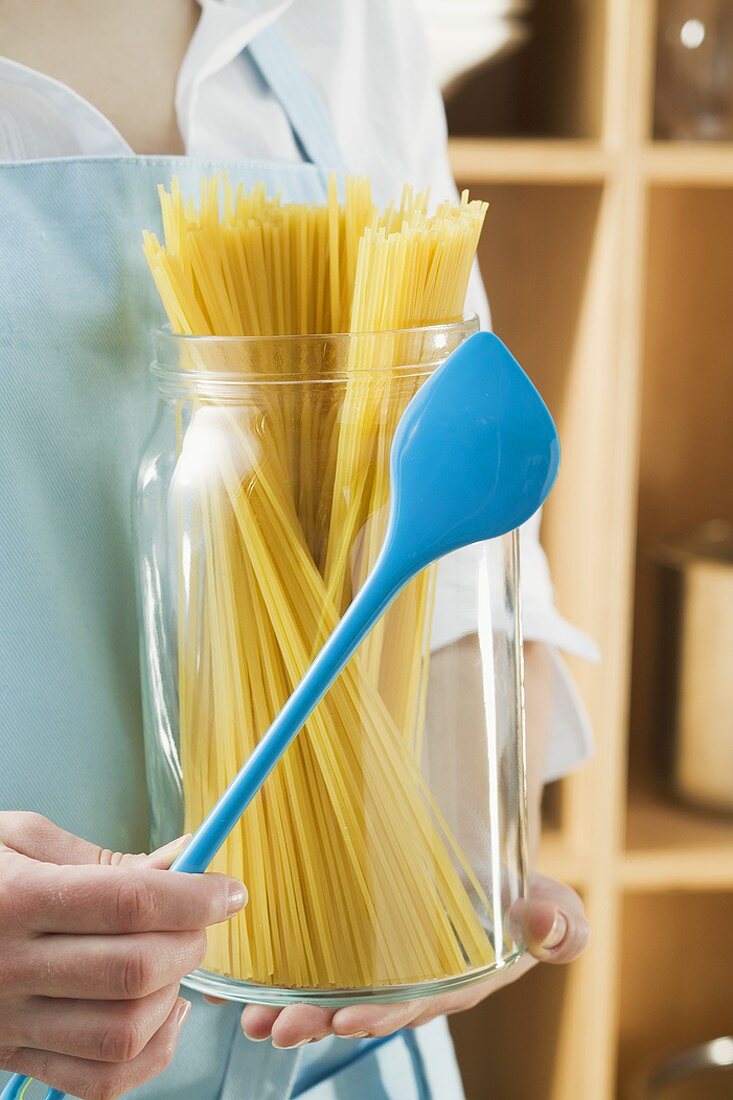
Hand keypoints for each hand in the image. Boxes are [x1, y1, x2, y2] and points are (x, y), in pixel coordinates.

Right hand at [0, 812, 246, 1099]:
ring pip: (123, 1033)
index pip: (129, 903)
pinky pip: (99, 1082)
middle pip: (135, 970)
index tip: (229, 890)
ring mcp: (12, 1023)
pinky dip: (149, 1056)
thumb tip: (183, 861)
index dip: (195, 895)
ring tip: (176, 961)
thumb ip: (102, 858)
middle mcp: (12, 968)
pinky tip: (161, 1015)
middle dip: (191, 942)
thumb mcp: (16, 839)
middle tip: (200, 918)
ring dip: (174, 996)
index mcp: (17, 900)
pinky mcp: (15, 1058)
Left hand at [239, 874, 587, 1047]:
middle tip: (279, 1026)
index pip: (420, 1004)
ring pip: (336, 993)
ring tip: (254, 1020)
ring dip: (295, 1009)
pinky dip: (285, 976)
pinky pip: (322, 965)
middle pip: (366, 1007)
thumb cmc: (519, 892)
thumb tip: (545, 922)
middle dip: (323, 1020)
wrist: (490, 863)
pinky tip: (249, 987)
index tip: (348, 1019)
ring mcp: (386, 970)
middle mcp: (419, 985)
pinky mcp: (360, 947)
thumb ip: (560, 924)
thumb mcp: (550, 905)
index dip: (384, 1014)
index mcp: (462, 984)